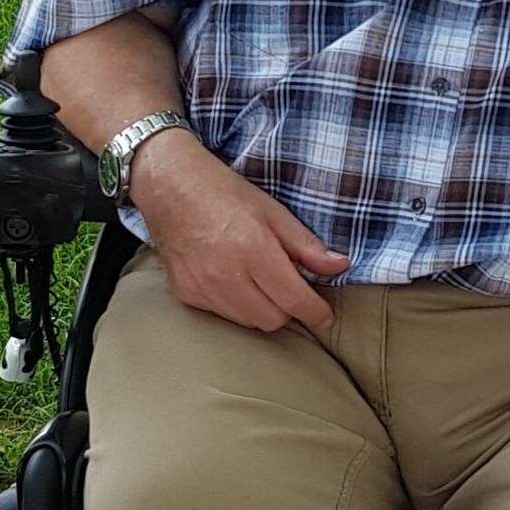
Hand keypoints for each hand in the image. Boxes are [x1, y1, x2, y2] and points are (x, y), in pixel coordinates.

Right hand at [128, 133, 349, 334]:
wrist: (170, 187)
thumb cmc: (224, 193)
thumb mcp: (273, 212)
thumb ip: (306, 245)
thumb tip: (340, 266)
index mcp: (253, 250)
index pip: (293, 300)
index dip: (315, 312)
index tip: (324, 315)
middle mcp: (226, 275)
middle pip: (273, 319)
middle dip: (289, 308)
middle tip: (290, 286)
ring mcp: (202, 288)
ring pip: (248, 322)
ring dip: (263, 309)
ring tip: (262, 280)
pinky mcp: (186, 294)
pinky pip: (223, 315)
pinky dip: (237, 306)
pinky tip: (235, 280)